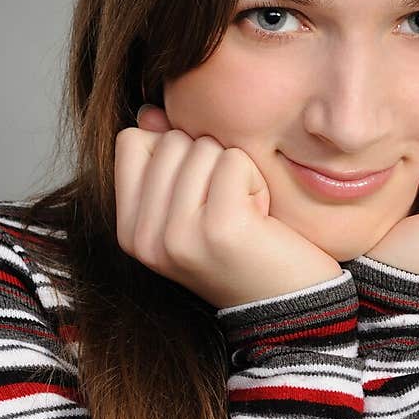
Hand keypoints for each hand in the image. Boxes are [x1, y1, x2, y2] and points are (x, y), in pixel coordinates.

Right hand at [115, 105, 342, 308]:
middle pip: (172, 140)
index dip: (175, 150)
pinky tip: (261, 218)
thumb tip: (150, 111)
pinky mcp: (218, 228)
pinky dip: (256, 180)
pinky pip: (233, 161)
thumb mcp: (193, 205)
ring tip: (245, 214)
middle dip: (211, 162)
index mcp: (130, 230)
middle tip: (230, 208)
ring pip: (203, 146)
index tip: (202, 194)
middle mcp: (145, 237)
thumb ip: (166, 159)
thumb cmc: (245, 249)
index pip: (131, 141)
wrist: (288, 307)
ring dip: (236, 172)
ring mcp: (178, 235)